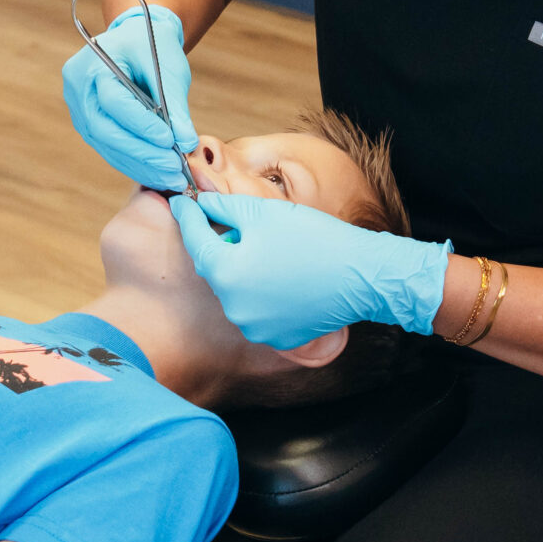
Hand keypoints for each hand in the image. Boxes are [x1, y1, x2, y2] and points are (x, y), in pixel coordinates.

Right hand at [64, 6, 196, 189]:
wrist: (135, 38)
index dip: (141, 125)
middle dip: (143, 153)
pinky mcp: (89, 126)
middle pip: (105, 131)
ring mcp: (79, 111)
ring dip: (141, 165)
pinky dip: (135, 163)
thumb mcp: (167, 67)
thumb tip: (186, 143)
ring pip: (107, 146)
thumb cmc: (152, 46)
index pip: (114, 102)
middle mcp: (78, 91)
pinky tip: (159, 173)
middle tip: (174, 168)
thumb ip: (175, 105)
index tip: (170, 141)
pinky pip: (110, 149)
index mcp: (92, 66)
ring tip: (173, 177)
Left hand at [169, 191, 449, 348]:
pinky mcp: (276, 338)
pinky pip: (259, 312)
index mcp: (226, 272)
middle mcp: (234, 306)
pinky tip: (285, 280)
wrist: (361, 275)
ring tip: (273, 255)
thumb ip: (224, 207)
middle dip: (224, 247)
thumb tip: (201, 204)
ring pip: (237, 292)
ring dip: (245, 273)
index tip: (181, 203)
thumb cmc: (315, 238)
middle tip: (244, 227)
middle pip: (217, 269)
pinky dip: (264, 296)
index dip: (188, 217)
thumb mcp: (264, 212)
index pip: (195, 240)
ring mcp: (255, 327)